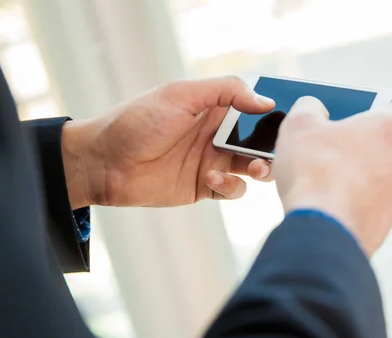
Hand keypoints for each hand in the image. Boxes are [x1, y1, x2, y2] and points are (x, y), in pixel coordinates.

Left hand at [61, 76, 275, 208]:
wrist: (104, 163)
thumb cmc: (137, 122)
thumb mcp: (180, 95)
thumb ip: (225, 92)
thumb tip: (264, 101)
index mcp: (214, 108)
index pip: (254, 108)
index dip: (272, 114)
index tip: (288, 120)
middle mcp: (217, 135)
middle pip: (259, 141)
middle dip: (273, 147)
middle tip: (278, 151)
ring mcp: (212, 162)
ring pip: (252, 168)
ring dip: (261, 168)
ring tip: (257, 168)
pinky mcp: (204, 187)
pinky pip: (232, 190)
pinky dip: (232, 186)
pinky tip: (214, 179)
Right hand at [273, 97, 391, 256]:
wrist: (322, 229)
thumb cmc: (314, 171)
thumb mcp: (299, 124)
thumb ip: (309, 107)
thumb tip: (314, 108)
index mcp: (387, 130)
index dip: (386, 108)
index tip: (365, 114)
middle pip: (386, 147)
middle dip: (360, 147)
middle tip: (328, 150)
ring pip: (378, 179)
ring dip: (356, 178)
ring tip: (322, 183)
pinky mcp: (385, 224)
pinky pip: (369, 207)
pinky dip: (352, 205)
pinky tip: (326, 208)